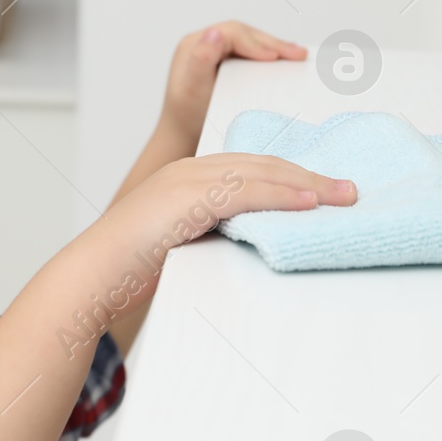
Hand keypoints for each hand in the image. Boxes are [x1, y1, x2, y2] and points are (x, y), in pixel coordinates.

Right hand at [77, 152, 354, 311]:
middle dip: (310, 177)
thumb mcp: (182, 247)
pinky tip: (310, 203)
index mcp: (188, 179)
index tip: (324, 191)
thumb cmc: (129, 272)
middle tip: (349, 191)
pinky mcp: (188, 198)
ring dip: (308, 185)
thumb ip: (214, 237)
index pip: (251, 168)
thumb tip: (253, 248)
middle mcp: (190, 170)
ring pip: (261, 173)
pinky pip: (247, 192)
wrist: (92, 276)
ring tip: (342, 196)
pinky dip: (283, 195)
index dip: (291, 177)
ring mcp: (188, 180)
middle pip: (264, 164)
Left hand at [160, 21, 307, 146]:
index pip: (232, 34)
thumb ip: (201, 60)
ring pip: (251, 43)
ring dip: (275, 48)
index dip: (255, 43)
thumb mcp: (192, 89)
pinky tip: (285, 63)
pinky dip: (269, 58)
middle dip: (273, 44)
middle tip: (297, 54)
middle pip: (245, 36)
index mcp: (195, 43)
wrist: (181, 135)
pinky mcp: (225, 65)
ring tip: (298, 56)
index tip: (274, 57)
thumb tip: (214, 32)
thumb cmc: (186, 116)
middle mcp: (205, 43)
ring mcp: (216, 53)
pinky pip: (251, 55)